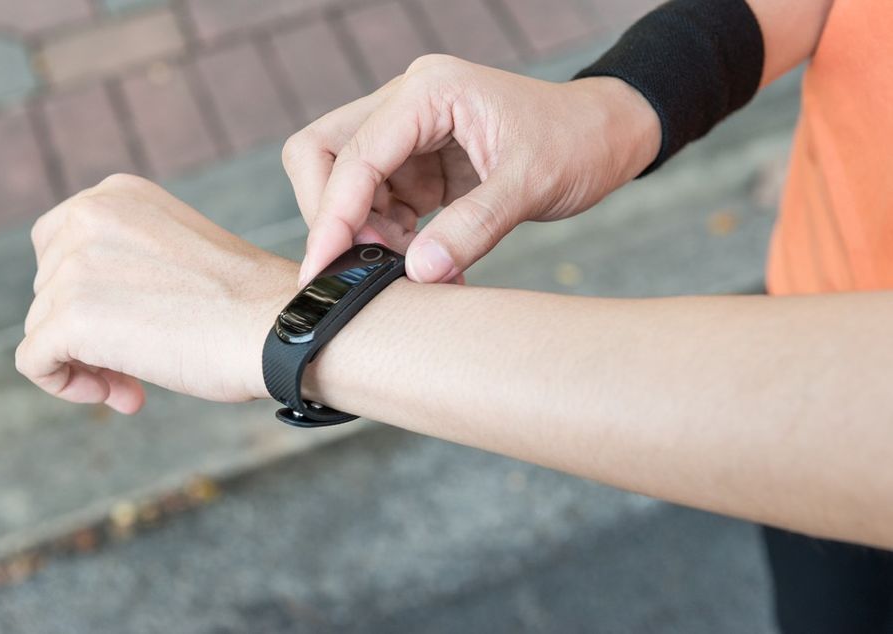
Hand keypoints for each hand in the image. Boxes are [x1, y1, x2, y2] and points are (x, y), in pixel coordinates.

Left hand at [16, 174, 294, 412]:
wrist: (281, 326)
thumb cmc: (249, 303)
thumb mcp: (177, 254)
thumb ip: (128, 262)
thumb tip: (80, 312)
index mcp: (118, 195)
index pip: (60, 245)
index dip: (86, 292)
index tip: (130, 324)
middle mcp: (88, 216)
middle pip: (48, 289)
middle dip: (87, 331)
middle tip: (136, 365)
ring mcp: (75, 265)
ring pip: (44, 327)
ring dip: (88, 364)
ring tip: (138, 388)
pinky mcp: (72, 317)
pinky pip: (35, 360)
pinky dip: (65, 384)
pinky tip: (121, 397)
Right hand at [283, 54, 659, 285]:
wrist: (604, 137)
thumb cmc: (576, 142)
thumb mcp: (532, 184)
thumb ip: (473, 227)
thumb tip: (417, 273)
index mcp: (429, 92)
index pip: (353, 154)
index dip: (332, 215)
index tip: (323, 269)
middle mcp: (407, 105)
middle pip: (323, 155)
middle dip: (332, 216)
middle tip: (365, 265)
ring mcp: (409, 136)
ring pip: (345, 185)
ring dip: (363, 234)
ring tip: (409, 270)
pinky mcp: (417, 166)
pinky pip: (377, 205)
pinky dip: (388, 240)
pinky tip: (423, 264)